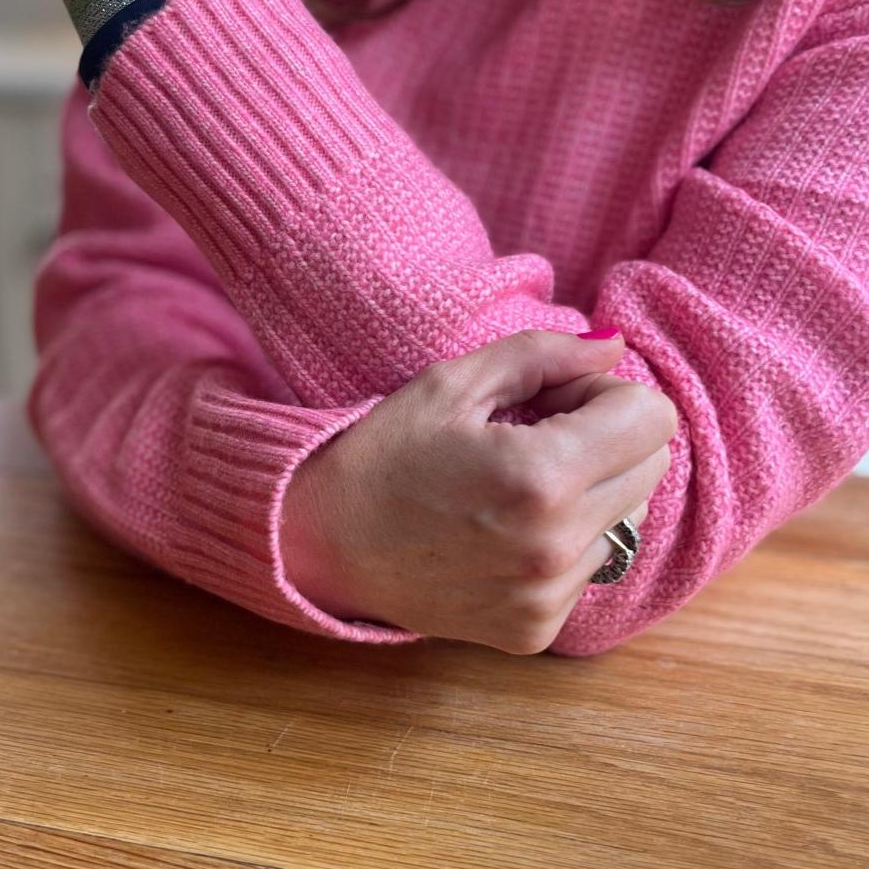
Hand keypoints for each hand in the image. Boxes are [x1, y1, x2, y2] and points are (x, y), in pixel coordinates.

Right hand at [280, 329, 676, 654]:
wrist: (324, 544)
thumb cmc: (385, 453)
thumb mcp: (454, 382)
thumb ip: (544, 355)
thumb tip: (614, 347)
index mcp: (542, 477)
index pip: (654, 419)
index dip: (607, 395)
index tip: (556, 399)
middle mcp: (557, 546)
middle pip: (653, 466)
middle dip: (608, 436)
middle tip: (538, 433)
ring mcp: (548, 597)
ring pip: (628, 518)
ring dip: (592, 489)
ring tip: (519, 482)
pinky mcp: (537, 629)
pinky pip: (593, 566)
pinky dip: (567, 538)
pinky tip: (506, 526)